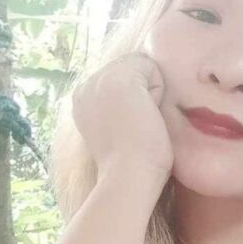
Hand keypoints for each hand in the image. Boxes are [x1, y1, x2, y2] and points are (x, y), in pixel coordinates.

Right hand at [71, 52, 173, 184]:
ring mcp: (100, 78)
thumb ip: (123, 109)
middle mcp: (86, 85)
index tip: (130, 130)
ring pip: (142, 67)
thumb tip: (144, 100)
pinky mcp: (118, 77)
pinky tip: (146, 115)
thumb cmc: (134, 166)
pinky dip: (158, 91)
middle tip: (137, 127)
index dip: (138, 101)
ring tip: (141, 122)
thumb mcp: (121, 131)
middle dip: (144, 95)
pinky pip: (152, 67)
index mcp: (84, 100)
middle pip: (134, 69)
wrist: (128, 176)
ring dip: (151, 94)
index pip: (124, 80)